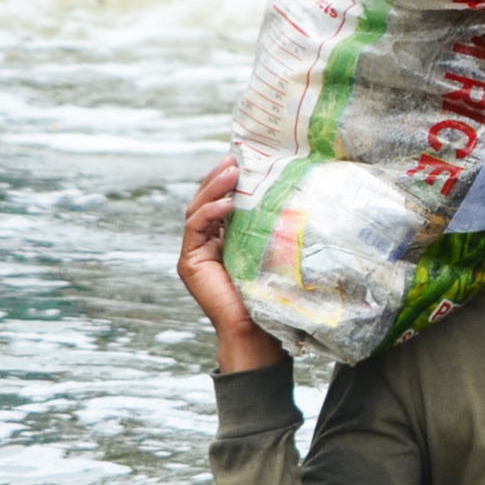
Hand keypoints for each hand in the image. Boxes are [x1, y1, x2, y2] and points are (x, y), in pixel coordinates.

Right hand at [180, 160, 288, 374]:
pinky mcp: (190, 262)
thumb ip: (271, 224)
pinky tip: (227, 203)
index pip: (222, 199)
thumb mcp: (273, 247)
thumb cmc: (273, 290)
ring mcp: (195, 251)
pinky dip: (208, 212)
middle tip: (235, 157)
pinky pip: (195, 228)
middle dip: (219, 176)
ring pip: (197, 209)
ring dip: (213, 187)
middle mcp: (207, 241)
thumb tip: (294, 191)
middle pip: (206, 199)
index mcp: (226, 235)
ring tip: (231, 172)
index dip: (229, 177)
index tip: (246, 157)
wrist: (259, 328)